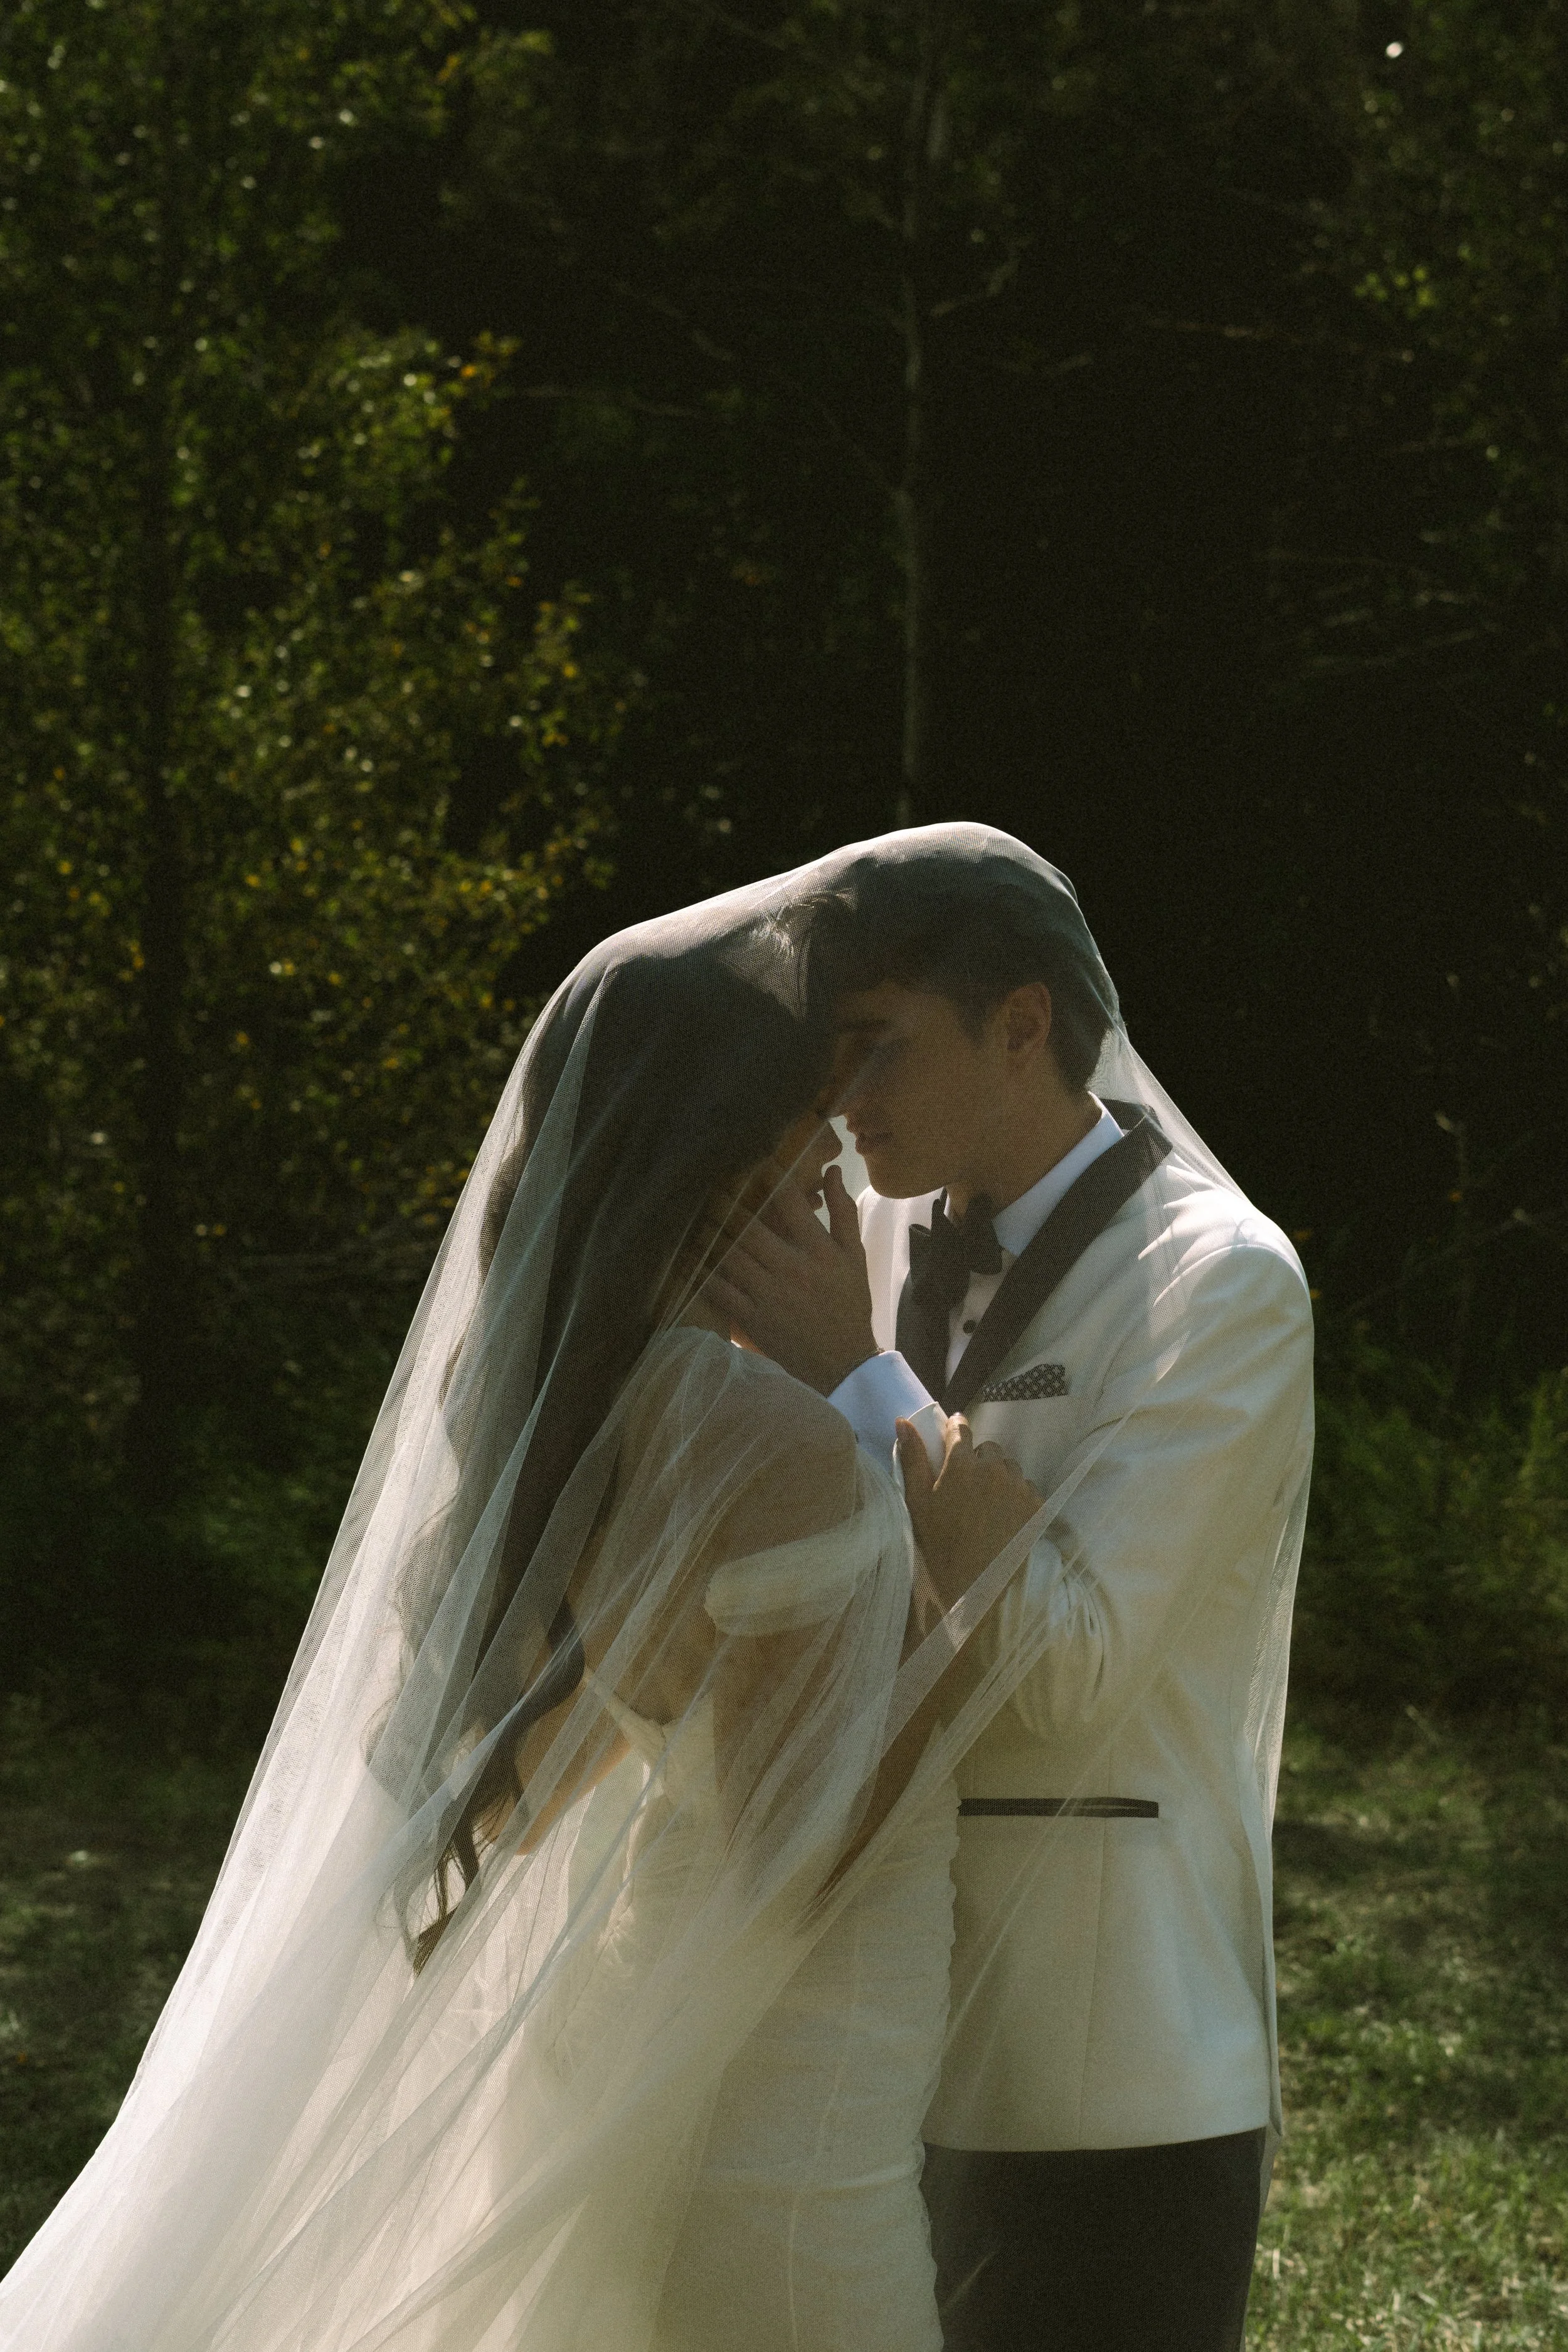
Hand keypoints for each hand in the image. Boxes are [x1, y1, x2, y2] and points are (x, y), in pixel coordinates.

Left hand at [705, 1163, 878, 1393]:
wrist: (843, 1360)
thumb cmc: (849, 1302)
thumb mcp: (854, 1255)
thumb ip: (842, 1211)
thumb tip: (831, 1170)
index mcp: (818, 1249)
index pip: (789, 1202)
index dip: (767, 1177)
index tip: (749, 1161)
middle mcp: (792, 1267)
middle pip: (750, 1226)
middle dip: (725, 1203)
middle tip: (706, 1183)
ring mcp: (769, 1293)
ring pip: (730, 1255)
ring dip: (709, 1233)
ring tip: (693, 1213)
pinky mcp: (753, 1318)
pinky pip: (720, 1290)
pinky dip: (701, 1273)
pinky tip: (687, 1257)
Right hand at [896, 1413, 1044, 1613]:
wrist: (973, 1585)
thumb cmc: (938, 1544)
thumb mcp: (917, 1501)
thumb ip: (912, 1458)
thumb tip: (902, 1421)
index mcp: (960, 1463)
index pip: (960, 1428)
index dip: (954, 1431)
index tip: (952, 1439)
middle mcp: (993, 1468)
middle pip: (987, 1448)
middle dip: (977, 1460)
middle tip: (966, 1487)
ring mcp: (1018, 1486)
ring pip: (1009, 1466)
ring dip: (998, 1476)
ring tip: (986, 1504)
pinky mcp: (1036, 1505)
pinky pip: (1027, 1487)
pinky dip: (1016, 1496)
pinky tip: (1003, 1517)